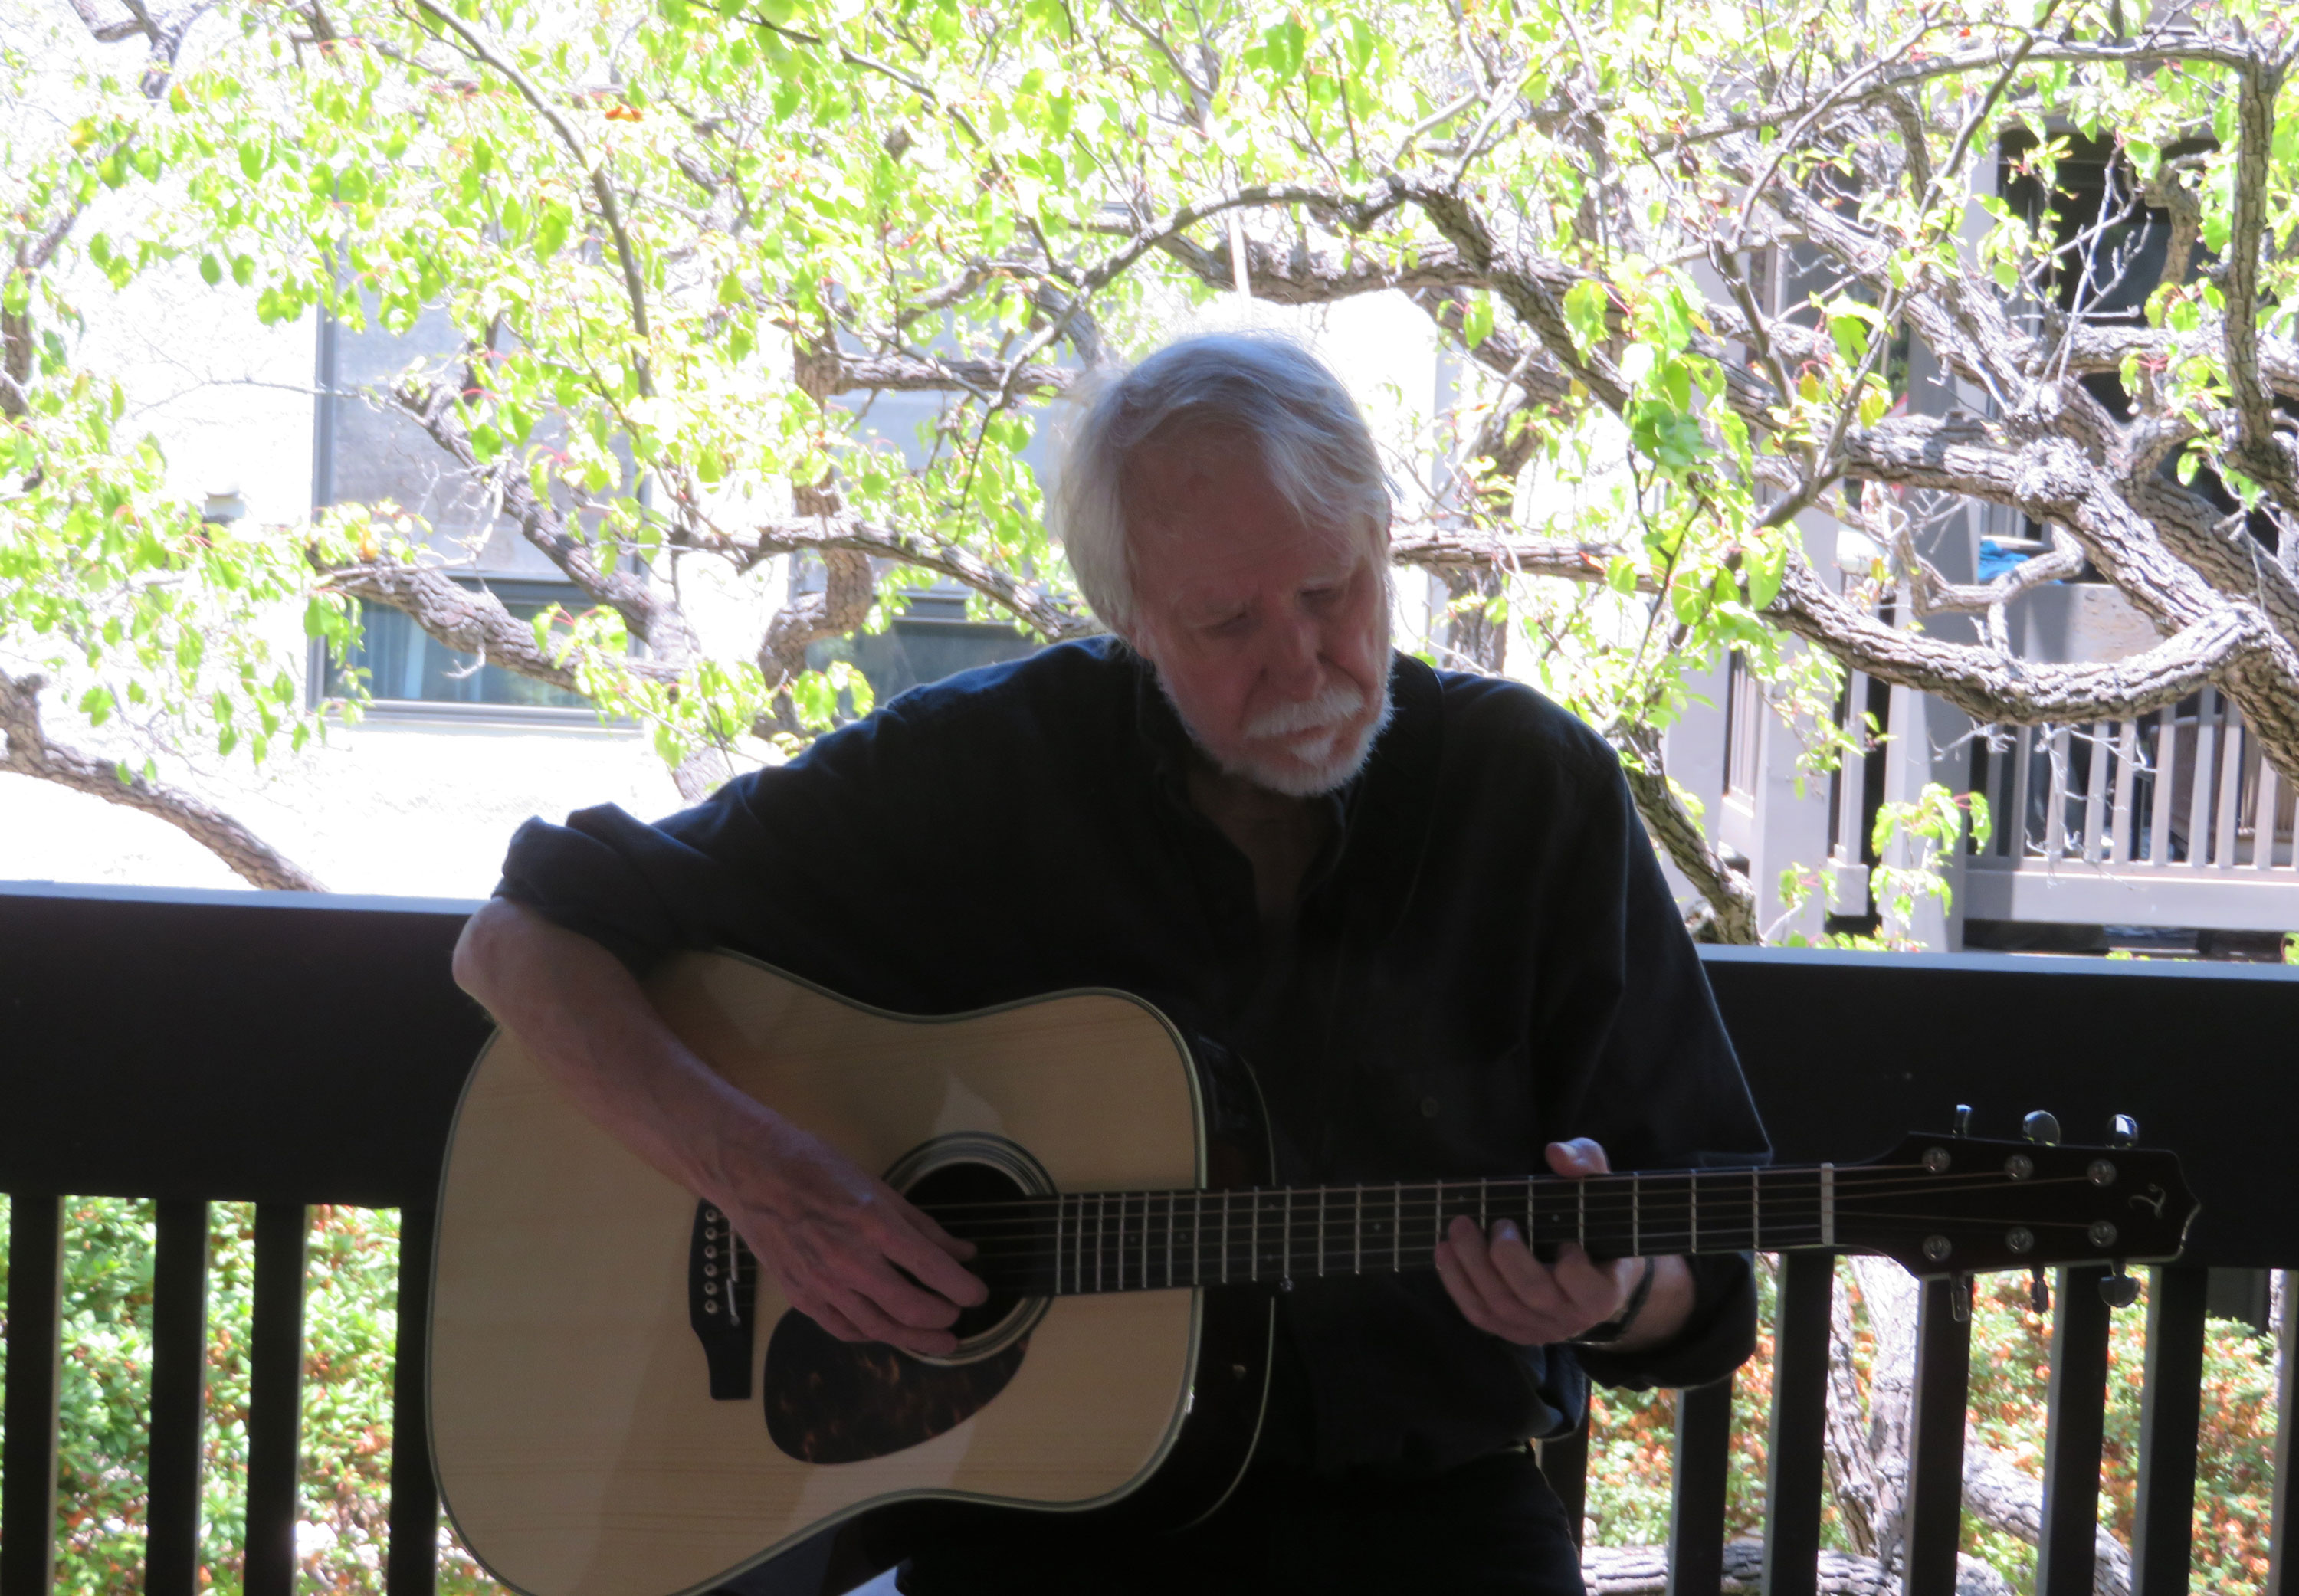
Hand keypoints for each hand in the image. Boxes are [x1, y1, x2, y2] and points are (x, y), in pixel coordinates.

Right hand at [706, 1113, 987, 1356]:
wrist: (752, 1172)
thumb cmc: (816, 1167)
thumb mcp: (878, 1187)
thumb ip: (922, 1225)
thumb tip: (961, 1252)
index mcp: (874, 1224)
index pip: (932, 1268)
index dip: (963, 1288)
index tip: (978, 1294)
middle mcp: (850, 1259)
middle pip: (909, 1308)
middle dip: (942, 1321)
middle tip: (958, 1323)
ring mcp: (821, 1282)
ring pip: (877, 1327)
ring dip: (912, 1338)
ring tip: (935, 1341)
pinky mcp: (800, 1295)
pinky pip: (842, 1328)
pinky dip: (871, 1335)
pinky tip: (886, 1332)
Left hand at [1433, 1138, 1643, 1345]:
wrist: (1593, 1272)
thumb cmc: (1595, 1224)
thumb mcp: (1601, 1191)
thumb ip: (1586, 1166)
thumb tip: (1556, 1154)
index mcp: (1604, 1291)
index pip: (1588, 1289)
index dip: (1572, 1268)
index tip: (1565, 1240)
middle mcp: (1572, 1318)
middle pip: (1534, 1294)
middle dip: (1508, 1258)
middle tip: (1497, 1224)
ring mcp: (1539, 1329)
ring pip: (1500, 1306)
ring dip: (1472, 1267)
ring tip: (1458, 1229)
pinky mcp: (1511, 1330)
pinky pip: (1479, 1315)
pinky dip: (1457, 1284)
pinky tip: (1444, 1253)